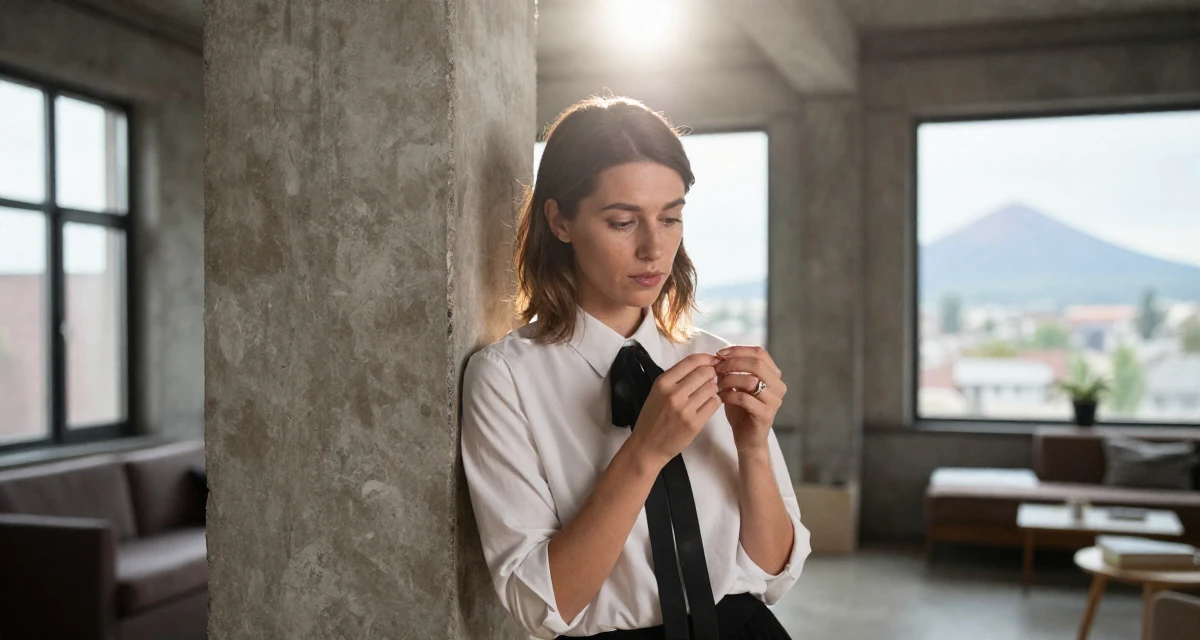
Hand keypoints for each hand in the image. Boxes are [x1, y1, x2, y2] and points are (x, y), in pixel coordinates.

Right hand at [628, 353, 722, 469]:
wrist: (648, 445)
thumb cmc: (652, 417)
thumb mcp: (657, 391)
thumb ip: (677, 377)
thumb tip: (702, 364)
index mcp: (663, 382)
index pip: (692, 361)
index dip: (707, 358)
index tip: (712, 361)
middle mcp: (674, 393)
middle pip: (705, 373)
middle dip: (712, 373)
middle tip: (711, 379)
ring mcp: (685, 409)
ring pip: (712, 387)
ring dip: (714, 388)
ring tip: (706, 393)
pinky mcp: (695, 423)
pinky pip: (714, 404)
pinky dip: (714, 401)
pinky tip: (707, 404)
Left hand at [715, 346, 785, 452]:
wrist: (747, 438)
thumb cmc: (741, 410)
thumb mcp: (736, 385)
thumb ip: (732, 370)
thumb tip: (719, 355)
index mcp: (773, 375)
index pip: (760, 353)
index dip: (739, 350)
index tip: (720, 353)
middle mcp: (778, 386)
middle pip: (756, 364)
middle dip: (733, 363)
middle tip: (717, 368)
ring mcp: (774, 400)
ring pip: (751, 380)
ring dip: (729, 379)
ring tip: (717, 384)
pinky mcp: (766, 414)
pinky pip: (745, 398)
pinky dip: (729, 395)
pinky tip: (721, 397)